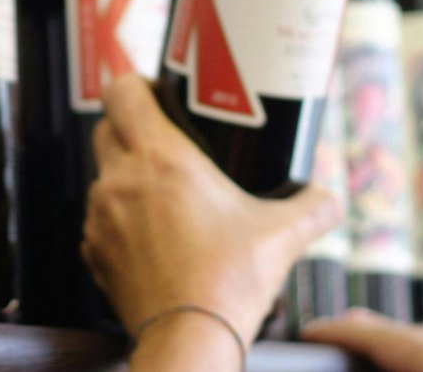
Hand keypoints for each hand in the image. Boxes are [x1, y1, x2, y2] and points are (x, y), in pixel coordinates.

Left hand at [80, 74, 341, 351]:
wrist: (190, 339)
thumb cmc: (228, 283)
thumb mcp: (282, 235)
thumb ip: (313, 206)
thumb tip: (328, 198)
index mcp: (160, 157)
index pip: (121, 90)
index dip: (137, 84)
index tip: (158, 95)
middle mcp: (120, 179)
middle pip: (107, 127)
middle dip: (132, 127)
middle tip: (166, 142)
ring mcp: (100, 216)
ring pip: (103, 175)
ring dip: (127, 177)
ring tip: (164, 197)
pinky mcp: (93, 251)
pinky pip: (99, 219)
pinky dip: (120, 220)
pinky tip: (153, 237)